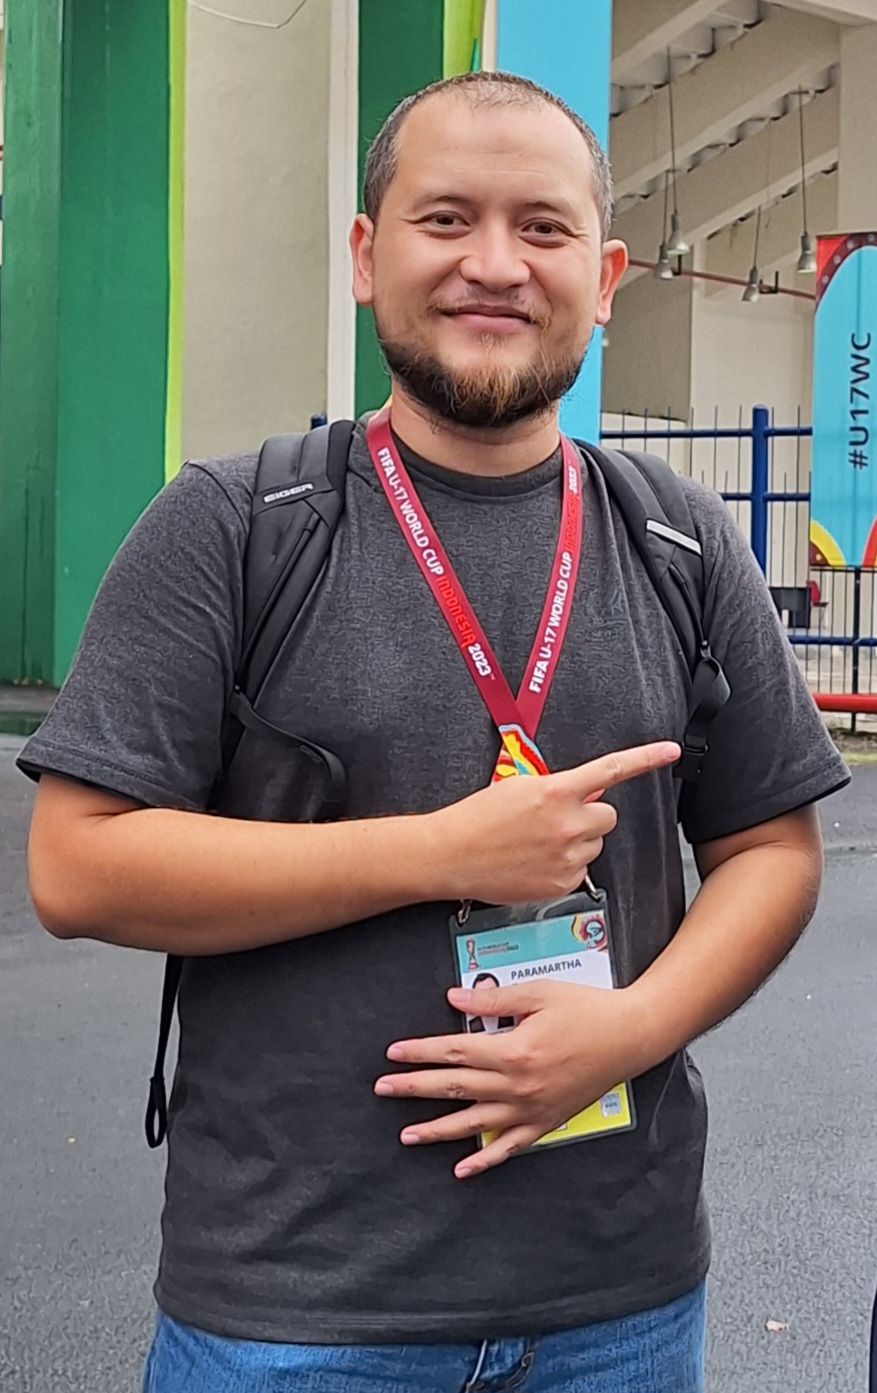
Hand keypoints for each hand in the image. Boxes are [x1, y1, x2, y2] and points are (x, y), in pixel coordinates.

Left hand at [374, 979, 658, 1178]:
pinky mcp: (547, 1121)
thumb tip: (455, 998)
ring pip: (475, 1124)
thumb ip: (495, 999)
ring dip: (438, 1130)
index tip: (392, 1054)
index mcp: (512, 1050)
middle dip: (415, 1089)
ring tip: (407, 1135)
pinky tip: (462, 1169)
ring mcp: (532, 1109)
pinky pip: (511, 1147)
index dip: (420, 1053)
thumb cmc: (586, 1008)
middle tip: (382, 1090)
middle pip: (455, 1088)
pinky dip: (485, 1159)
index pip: (454, 1051)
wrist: (631, 1036)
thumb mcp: (539, 993)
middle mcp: (517, 1085)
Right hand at [425, 742, 679, 904]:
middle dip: (590, 817)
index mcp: (556, 792)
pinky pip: (580, 871)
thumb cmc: (479, 817)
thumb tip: (582, 795)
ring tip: (539, 844)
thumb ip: (556, 788)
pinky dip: (564, 867)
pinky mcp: (561, 883)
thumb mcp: (518, 786)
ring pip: (595, 845)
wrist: (452, 853)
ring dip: (577, 842)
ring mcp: (566, 856)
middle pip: (608, 816)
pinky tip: (536, 864)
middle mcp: (567, 824)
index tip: (672, 750)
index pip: (611, 770)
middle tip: (559, 820)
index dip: (646, 758)